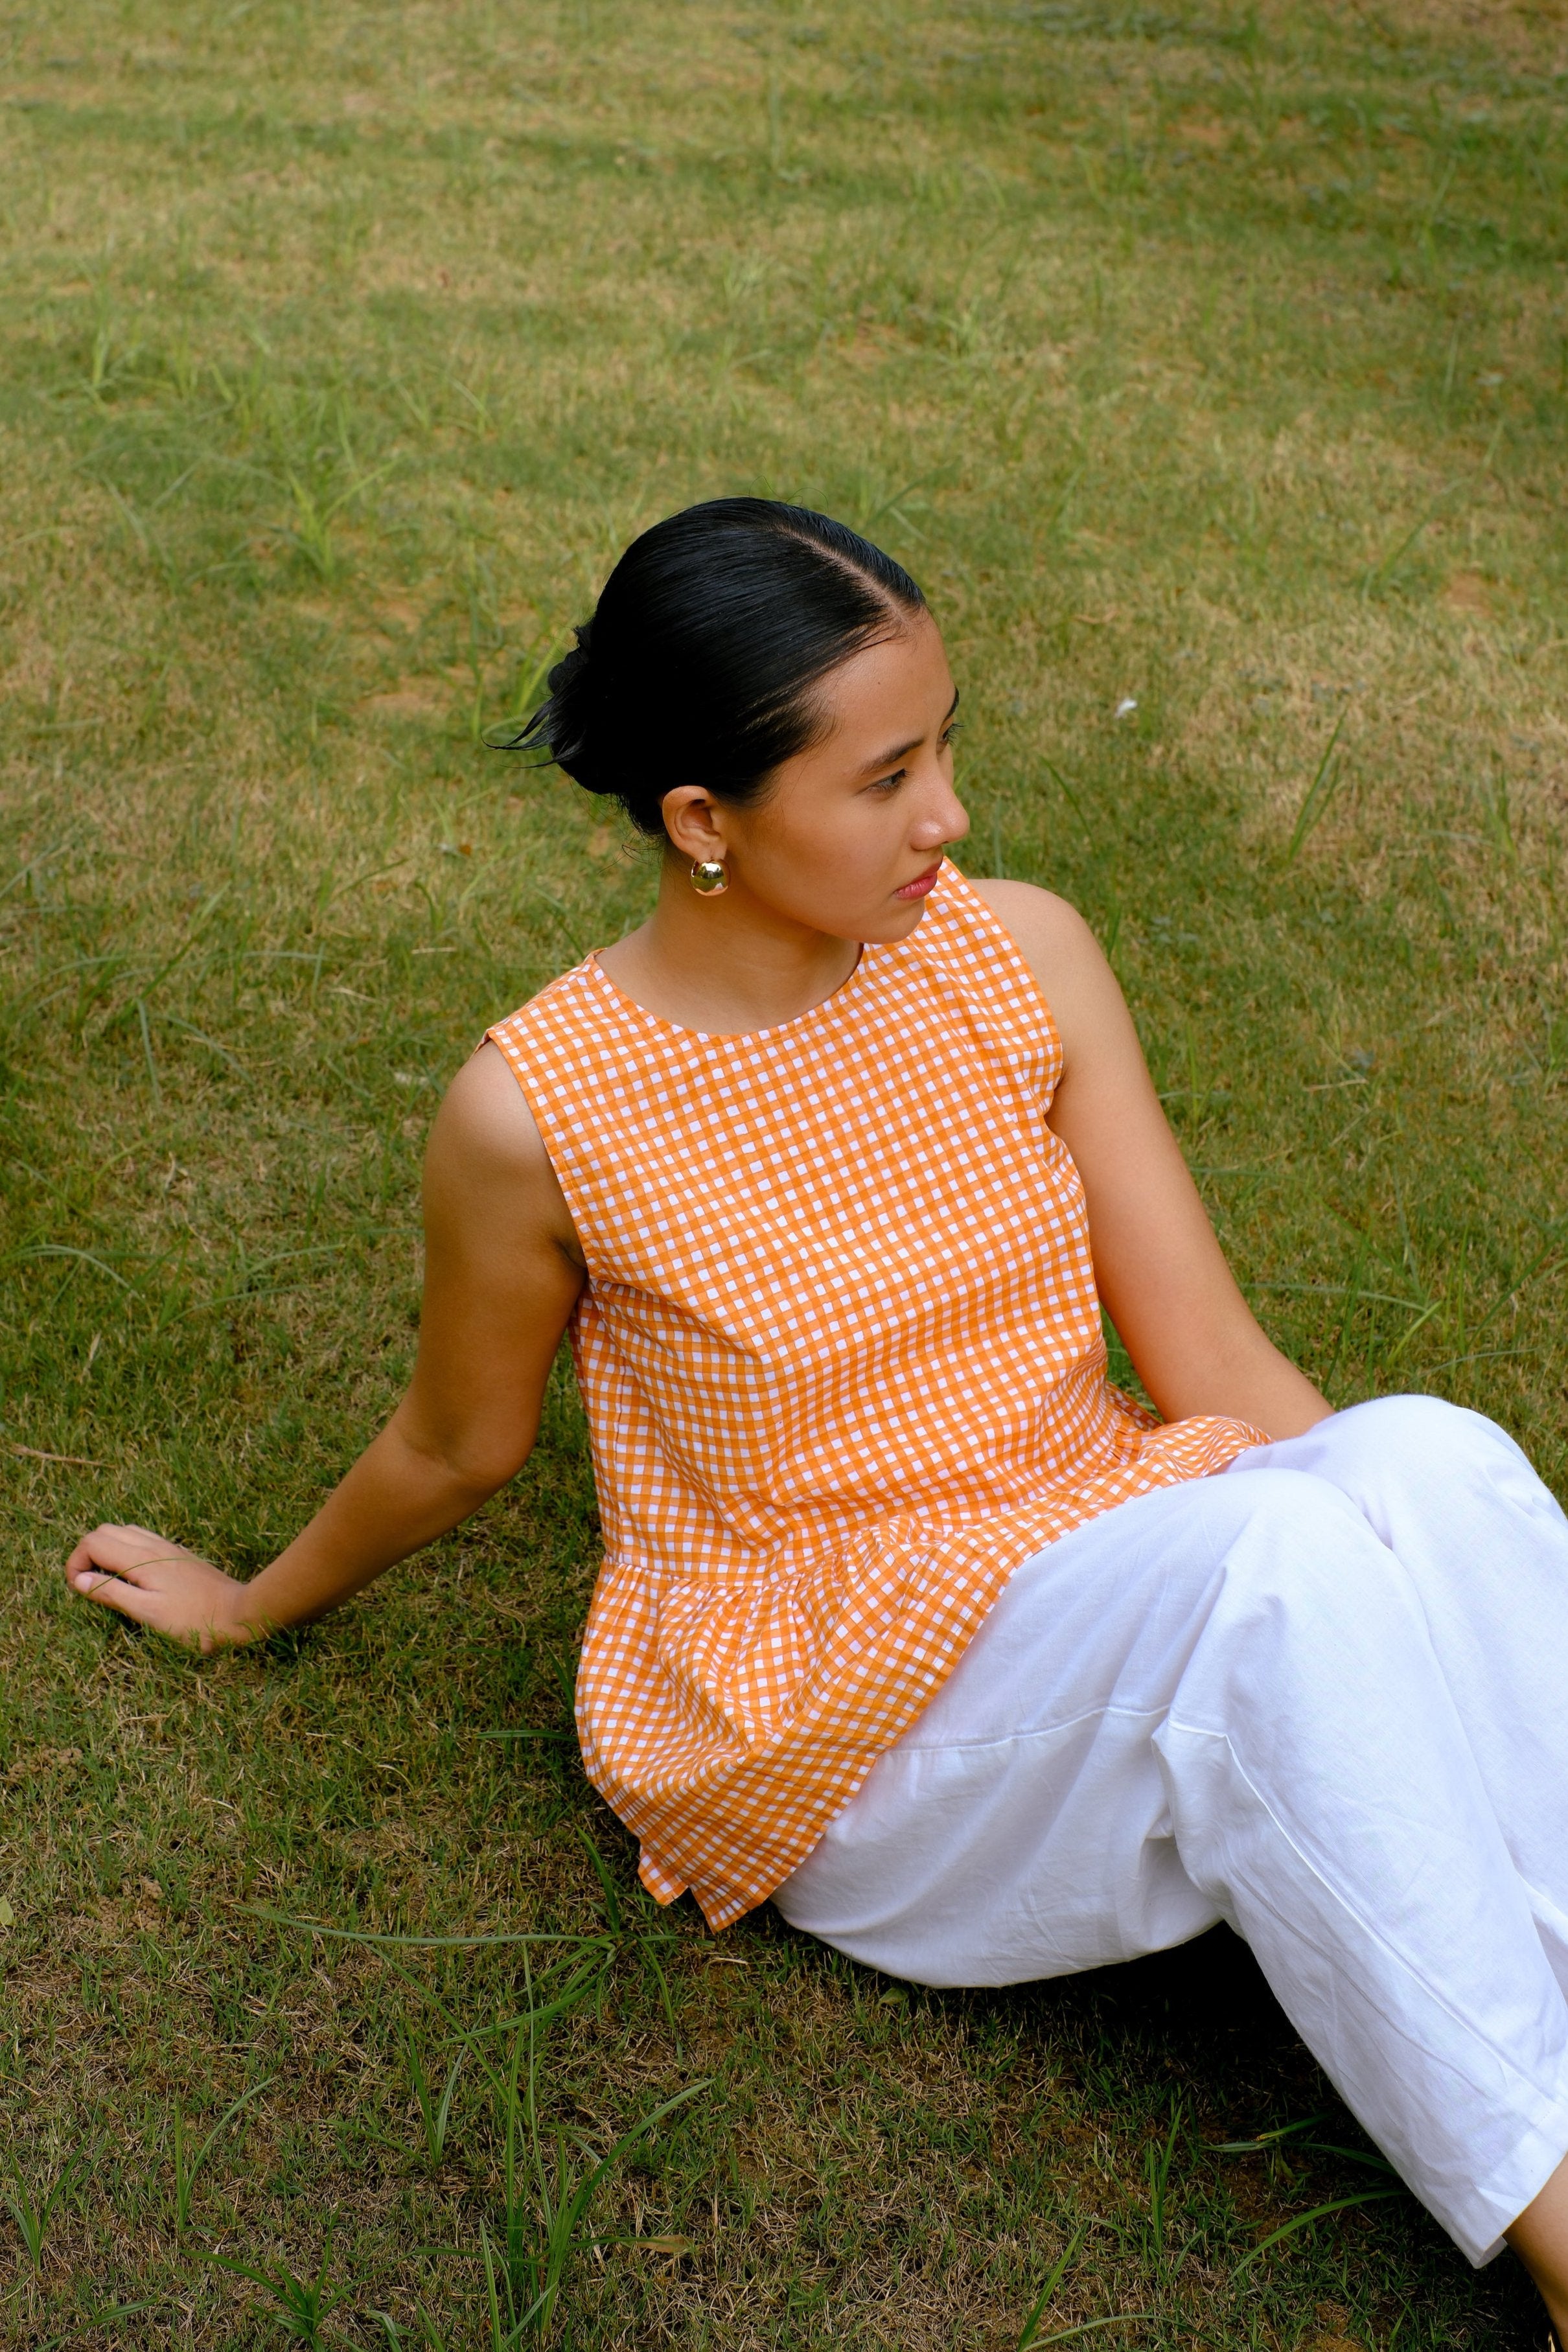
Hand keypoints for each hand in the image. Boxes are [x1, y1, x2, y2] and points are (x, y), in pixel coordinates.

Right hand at [64, 1524, 261, 1652]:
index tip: (78, 1589)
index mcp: (142, 1559)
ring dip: (106, 1550)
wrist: (239, 1612)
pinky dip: (126, 1550)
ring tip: (107, 1581)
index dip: (76, 1563)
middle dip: (87, 1553)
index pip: (93, 1542)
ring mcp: (167, 1547)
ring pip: (124, 1532)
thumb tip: (80, 1580)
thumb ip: (112, 1593)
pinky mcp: (177, 1555)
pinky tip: (131, 1576)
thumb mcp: (148, 1612)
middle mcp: (153, 1546)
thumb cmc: (194, 1621)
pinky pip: (142, 1540)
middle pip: (104, 1531)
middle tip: (89, 1584)